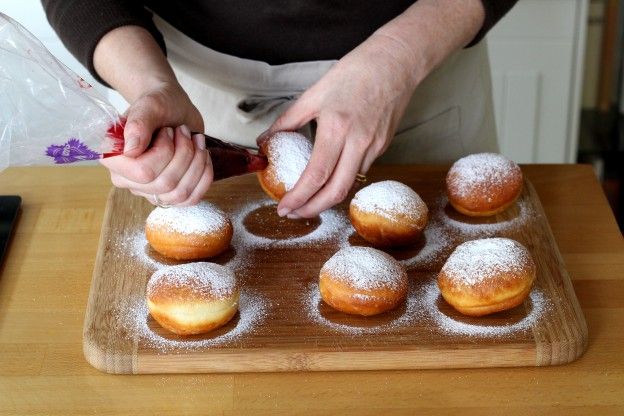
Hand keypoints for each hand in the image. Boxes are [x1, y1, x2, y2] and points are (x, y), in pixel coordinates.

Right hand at [100, 81, 212, 206]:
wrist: (173, 109)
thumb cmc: (159, 104)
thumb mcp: (149, 105)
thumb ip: (139, 123)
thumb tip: (131, 150)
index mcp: (115, 159)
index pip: (143, 172)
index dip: (164, 152)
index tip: (168, 131)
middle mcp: (128, 179)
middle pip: (165, 184)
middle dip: (184, 154)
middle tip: (184, 131)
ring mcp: (149, 190)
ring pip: (180, 193)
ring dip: (197, 163)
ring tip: (196, 140)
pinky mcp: (169, 193)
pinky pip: (190, 199)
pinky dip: (204, 177)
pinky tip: (204, 156)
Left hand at [264, 33, 420, 217]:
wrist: (395, 62)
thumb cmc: (354, 72)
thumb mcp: (314, 93)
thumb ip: (288, 120)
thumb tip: (265, 140)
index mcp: (337, 128)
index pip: (316, 176)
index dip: (299, 198)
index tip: (283, 208)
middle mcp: (359, 142)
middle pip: (336, 192)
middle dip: (312, 209)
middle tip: (294, 213)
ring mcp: (375, 147)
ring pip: (349, 183)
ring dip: (327, 196)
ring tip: (308, 196)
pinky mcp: (383, 146)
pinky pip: (360, 170)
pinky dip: (342, 178)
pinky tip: (330, 175)